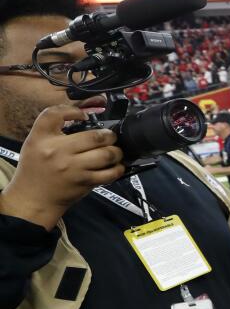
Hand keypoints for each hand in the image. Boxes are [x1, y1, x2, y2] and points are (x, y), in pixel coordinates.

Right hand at [0, 105, 124, 230]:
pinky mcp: (84, 182)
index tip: (82, 115)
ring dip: (116, 151)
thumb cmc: (36, 169)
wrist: (33, 198)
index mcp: (42, 139)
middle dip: (109, 136)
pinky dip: (117, 168)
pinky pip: (110, 173)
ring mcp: (73, 168)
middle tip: (109, 137)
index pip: (54, 114)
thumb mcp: (36, 142)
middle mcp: (58, 151)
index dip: (72, 110)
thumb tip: (82, 114)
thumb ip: (54, 127)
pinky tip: (115, 166)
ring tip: (114, 151)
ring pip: (107, 154)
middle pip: (95, 136)